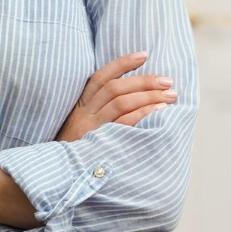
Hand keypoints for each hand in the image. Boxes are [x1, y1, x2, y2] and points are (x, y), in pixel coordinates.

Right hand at [56, 51, 175, 142]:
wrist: (60, 177)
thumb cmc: (77, 152)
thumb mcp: (81, 128)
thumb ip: (98, 112)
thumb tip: (133, 97)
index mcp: (80, 106)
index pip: (100, 77)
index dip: (122, 64)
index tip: (143, 55)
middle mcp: (84, 114)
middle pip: (115, 88)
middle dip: (144, 81)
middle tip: (167, 81)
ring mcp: (91, 128)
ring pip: (121, 103)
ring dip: (148, 96)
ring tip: (170, 96)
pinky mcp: (99, 143)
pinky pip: (124, 124)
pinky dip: (143, 114)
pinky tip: (159, 111)